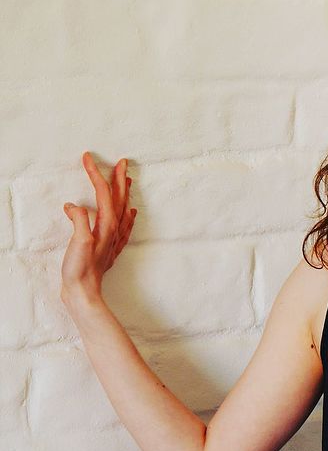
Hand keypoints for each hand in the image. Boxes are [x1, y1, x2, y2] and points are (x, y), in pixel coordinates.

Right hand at [61, 151, 136, 304]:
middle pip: (119, 199)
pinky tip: (131, 213)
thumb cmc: (80, 269)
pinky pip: (123, 226)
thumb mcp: (78, 242)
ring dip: (125, 194)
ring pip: (123, 210)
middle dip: (119, 179)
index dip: (96, 174)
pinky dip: (128, 216)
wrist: (84, 293)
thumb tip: (74, 207)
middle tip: (122, 162)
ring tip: (128, 180)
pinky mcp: (109, 248)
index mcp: (106, 226)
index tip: (88, 157)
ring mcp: (113, 240)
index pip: (103, 194)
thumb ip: (79, 220)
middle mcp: (113, 231)